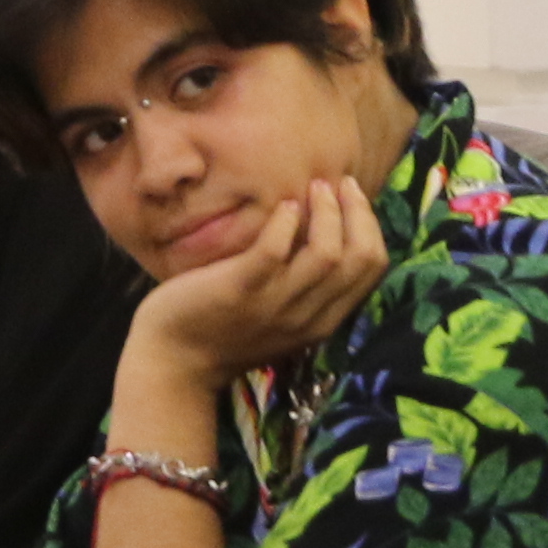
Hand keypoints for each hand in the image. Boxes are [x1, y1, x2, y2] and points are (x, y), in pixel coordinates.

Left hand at [129, 176, 390, 392]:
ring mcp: (274, 306)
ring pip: (326, 254)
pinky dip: (285, 222)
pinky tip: (283, 206)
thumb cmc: (225, 330)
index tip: (351, 198)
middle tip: (338, 184)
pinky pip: (275, 250)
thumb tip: (327, 233)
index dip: (370, 225)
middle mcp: (307, 317)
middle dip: (357, 213)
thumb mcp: (281, 316)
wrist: (175, 363)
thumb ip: (306, 287)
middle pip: (359, 259)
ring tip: (313, 187)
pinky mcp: (240, 291)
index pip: (372, 269)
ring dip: (326, 212)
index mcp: (323, 322)